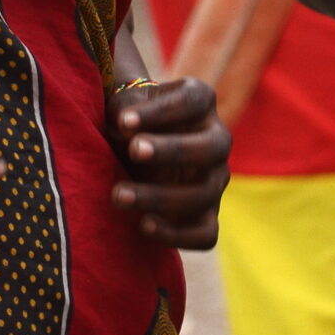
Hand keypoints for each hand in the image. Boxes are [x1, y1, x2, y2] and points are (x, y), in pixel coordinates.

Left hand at [108, 77, 230, 247]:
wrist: (130, 145)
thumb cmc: (126, 118)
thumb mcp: (122, 105)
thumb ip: (125, 110)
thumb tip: (125, 128)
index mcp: (199, 102)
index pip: (194, 100)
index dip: (162, 110)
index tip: (124, 121)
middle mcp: (216, 139)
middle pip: (211, 147)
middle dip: (173, 150)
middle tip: (133, 150)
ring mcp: (215, 178)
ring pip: (204, 192)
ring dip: (161, 196)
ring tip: (118, 195)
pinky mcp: (206, 213)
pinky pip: (206, 233)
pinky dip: (178, 235)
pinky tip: (143, 225)